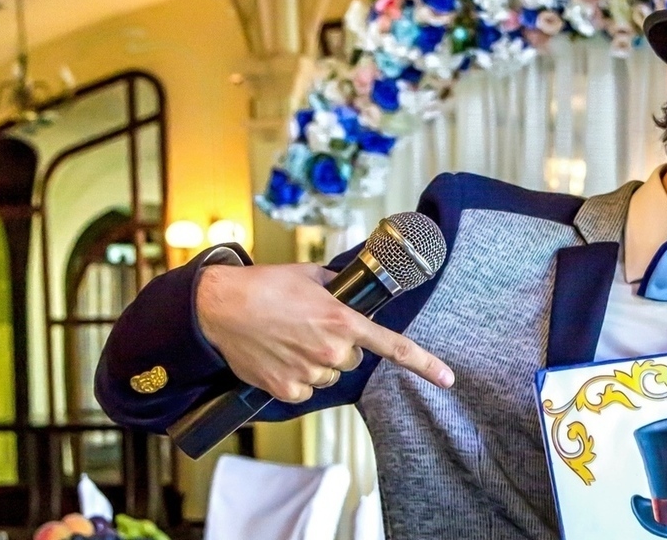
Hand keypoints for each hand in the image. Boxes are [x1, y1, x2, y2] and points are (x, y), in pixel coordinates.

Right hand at [196, 262, 454, 402]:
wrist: (219, 307)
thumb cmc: (263, 286)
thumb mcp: (310, 277)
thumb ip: (338, 288)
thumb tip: (350, 291)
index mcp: (343, 320)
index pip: (393, 347)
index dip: (425, 364)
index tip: (448, 378)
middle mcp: (331, 350)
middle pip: (353, 359)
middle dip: (338, 346)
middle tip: (310, 328)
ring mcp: (308, 372)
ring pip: (328, 375)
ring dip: (316, 362)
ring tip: (288, 339)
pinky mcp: (286, 389)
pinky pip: (305, 390)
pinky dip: (295, 378)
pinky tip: (278, 357)